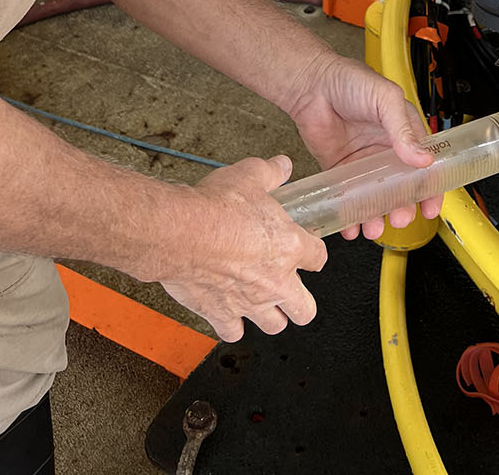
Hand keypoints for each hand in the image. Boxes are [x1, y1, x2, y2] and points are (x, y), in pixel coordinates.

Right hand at [160, 155, 326, 341]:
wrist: (180, 232)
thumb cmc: (215, 207)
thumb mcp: (250, 175)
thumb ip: (271, 173)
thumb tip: (282, 166)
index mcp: (289, 247)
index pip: (319, 258)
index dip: (314, 253)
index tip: (307, 250)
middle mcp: (275, 282)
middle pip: (305, 310)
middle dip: (301, 302)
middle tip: (290, 288)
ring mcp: (249, 303)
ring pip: (275, 326)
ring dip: (270, 316)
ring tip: (262, 303)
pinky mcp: (221, 314)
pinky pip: (233, 332)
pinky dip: (232, 324)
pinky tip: (229, 311)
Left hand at [287, 54, 439, 240]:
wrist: (311, 83)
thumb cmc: (349, 80)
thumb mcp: (385, 98)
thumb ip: (402, 129)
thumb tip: (422, 158)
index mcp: (403, 132)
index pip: (424, 166)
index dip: (429, 188)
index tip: (431, 207)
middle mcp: (385, 151)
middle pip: (401, 189)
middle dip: (403, 208)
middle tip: (399, 218)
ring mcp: (363, 163)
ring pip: (375, 199)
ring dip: (377, 217)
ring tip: (373, 227)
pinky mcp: (340, 170)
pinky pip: (348, 199)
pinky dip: (350, 216)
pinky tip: (351, 226)